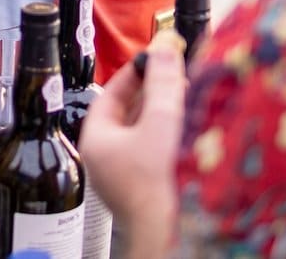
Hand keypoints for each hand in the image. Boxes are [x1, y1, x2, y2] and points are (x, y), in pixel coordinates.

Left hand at [78, 30, 185, 258]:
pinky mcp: (144, 186)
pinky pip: (154, 150)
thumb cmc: (154, 187)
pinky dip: (169, 133)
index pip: (110, 95)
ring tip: (186, 94)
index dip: (132, 73)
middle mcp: (106, 157)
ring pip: (142, 131)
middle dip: (151, 91)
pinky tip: (188, 126)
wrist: (165, 236)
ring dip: (163, 112)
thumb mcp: (159, 124)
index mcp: (97, 139)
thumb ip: (163, 86)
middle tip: (174, 73)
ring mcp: (124, 173)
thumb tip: (164, 49)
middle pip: (127, 112)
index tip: (153, 59)